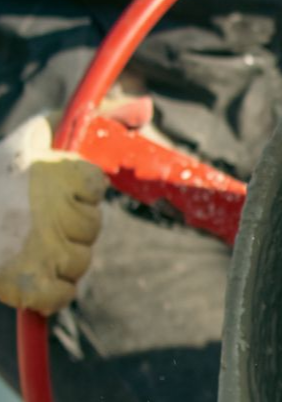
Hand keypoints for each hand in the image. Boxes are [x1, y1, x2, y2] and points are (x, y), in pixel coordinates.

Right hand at [0, 114, 106, 315]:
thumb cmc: (2, 171)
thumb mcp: (43, 132)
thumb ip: (99, 118)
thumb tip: (147, 107)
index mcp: (61, 173)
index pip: (94, 187)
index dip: (75, 190)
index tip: (51, 186)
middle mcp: (57, 213)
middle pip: (90, 228)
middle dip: (69, 224)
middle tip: (33, 215)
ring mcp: (46, 252)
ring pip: (80, 262)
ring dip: (60, 255)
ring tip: (25, 239)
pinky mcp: (32, 286)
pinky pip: (62, 294)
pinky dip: (50, 290)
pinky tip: (30, 270)